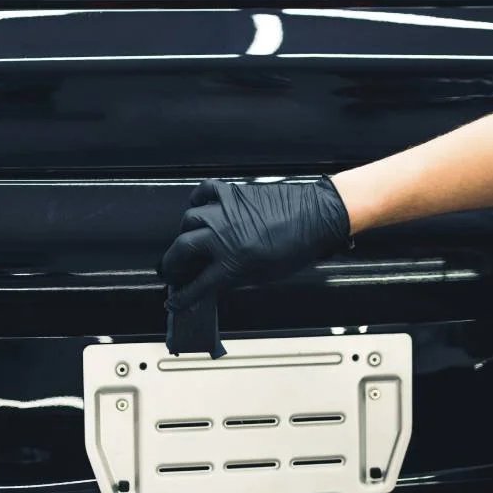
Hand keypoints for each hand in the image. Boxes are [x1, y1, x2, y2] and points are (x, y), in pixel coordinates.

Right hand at [157, 177, 352, 310]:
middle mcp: (224, 235)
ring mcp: (225, 211)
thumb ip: (236, 277)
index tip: (176, 300)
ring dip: (185, 234)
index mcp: (234, 261)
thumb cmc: (300, 244)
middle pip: (183, 250)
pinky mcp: (233, 193)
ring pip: (188, 220)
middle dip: (173, 265)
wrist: (318, 214)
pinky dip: (198, 201)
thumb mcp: (267, 274)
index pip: (198, 284)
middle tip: (174, 271)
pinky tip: (200, 210)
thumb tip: (217, 281)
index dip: (183, 296)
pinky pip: (204, 192)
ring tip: (189, 242)